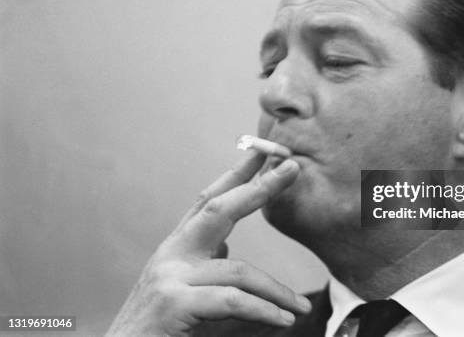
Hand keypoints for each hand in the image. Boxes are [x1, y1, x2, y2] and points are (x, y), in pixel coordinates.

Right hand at [106, 152, 309, 336]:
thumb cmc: (157, 330)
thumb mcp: (184, 290)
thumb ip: (205, 268)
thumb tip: (229, 250)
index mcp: (177, 248)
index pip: (210, 201)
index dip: (237, 174)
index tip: (262, 151)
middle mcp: (171, 255)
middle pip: (219, 209)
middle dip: (260, 187)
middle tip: (292, 167)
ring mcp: (170, 277)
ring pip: (237, 270)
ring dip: (277, 291)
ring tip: (301, 308)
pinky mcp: (173, 305)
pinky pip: (232, 300)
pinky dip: (263, 311)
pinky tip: (285, 320)